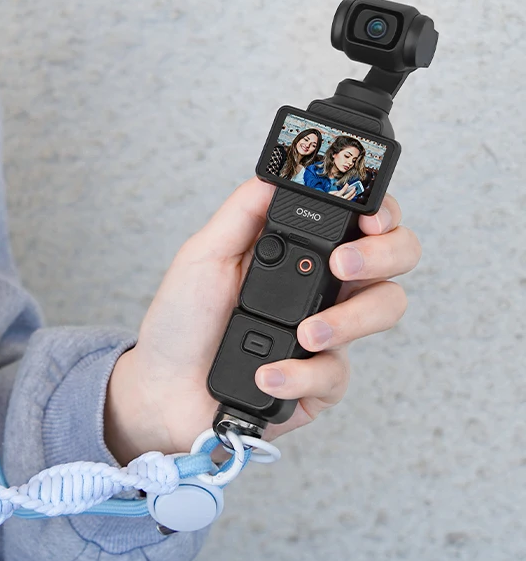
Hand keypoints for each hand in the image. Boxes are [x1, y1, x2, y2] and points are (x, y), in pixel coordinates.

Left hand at [104, 178, 420, 462]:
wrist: (164, 386)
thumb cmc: (183, 319)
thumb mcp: (204, 254)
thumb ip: (243, 212)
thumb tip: (279, 173)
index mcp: (299, 250)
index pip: (360, 218)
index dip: (380, 212)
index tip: (369, 218)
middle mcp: (322, 287)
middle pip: (395, 258)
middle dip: (382, 255)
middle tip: (341, 265)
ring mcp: (328, 333)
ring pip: (384, 312)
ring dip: (348, 320)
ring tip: (303, 334)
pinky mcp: (320, 381)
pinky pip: (337, 374)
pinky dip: (300, 375)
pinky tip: (268, 374)